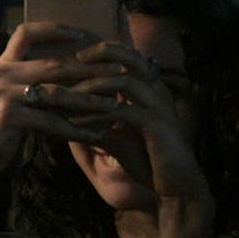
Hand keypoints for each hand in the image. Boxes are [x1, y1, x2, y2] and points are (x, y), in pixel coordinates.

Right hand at [0, 22, 122, 179]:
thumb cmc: (1, 128)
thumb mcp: (13, 98)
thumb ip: (31, 81)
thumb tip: (74, 69)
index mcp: (2, 65)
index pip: (25, 33)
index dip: (54, 29)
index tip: (83, 35)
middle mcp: (0, 74)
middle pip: (53, 64)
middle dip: (90, 68)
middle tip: (119, 71)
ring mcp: (2, 94)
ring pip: (57, 93)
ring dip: (89, 99)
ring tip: (114, 104)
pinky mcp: (8, 117)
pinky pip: (51, 121)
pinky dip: (76, 129)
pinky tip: (95, 134)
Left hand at [67, 41, 210, 202]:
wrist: (175, 186)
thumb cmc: (145, 159)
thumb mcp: (115, 136)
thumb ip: (95, 121)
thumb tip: (63, 113)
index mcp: (149, 90)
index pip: (128, 58)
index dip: (103, 51)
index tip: (73, 56)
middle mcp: (157, 93)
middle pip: (132, 58)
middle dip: (102, 53)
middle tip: (73, 59)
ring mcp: (159, 107)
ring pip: (125, 82)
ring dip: (91, 87)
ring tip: (63, 96)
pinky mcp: (157, 126)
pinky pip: (123, 112)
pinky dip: (95, 116)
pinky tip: (73, 123)